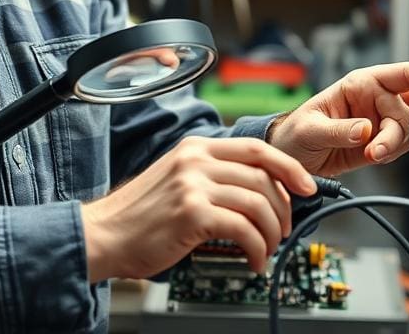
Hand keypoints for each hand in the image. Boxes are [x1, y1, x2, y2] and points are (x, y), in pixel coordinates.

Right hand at [80, 136, 315, 281]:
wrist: (102, 234)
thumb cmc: (138, 216)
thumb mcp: (176, 178)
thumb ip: (210, 175)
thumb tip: (257, 190)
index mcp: (195, 147)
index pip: (256, 148)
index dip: (288, 168)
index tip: (306, 186)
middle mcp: (195, 159)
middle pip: (263, 176)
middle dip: (283, 208)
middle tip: (283, 230)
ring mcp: (193, 184)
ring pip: (258, 202)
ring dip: (272, 232)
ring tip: (267, 250)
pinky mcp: (192, 212)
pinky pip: (244, 229)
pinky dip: (257, 248)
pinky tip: (254, 261)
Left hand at [266, 62, 408, 175]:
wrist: (289, 158)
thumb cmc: (296, 133)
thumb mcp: (310, 129)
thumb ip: (338, 130)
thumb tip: (365, 130)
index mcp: (362, 82)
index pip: (407, 73)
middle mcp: (378, 97)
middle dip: (403, 131)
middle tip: (381, 149)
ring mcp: (382, 120)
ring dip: (394, 146)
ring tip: (368, 154)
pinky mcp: (382, 142)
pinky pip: (401, 147)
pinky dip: (390, 154)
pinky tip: (370, 156)